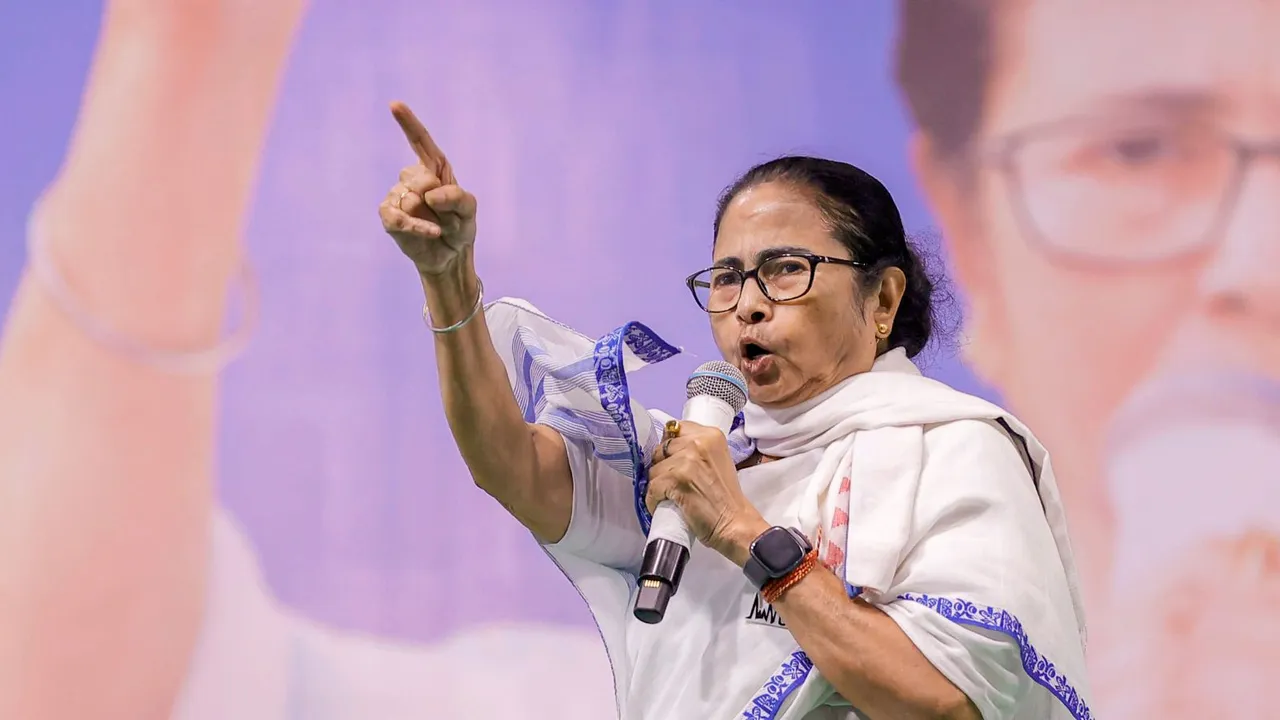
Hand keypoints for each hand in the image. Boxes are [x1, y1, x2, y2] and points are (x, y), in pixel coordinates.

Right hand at [379, 101, 476, 276]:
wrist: (450, 255)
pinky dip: (417, 227)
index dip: (408, 123)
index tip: (395, 105)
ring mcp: (398, 195)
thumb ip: (457, 197)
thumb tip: (430, 194)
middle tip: (445, 214)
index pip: (420, 141)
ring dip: (429, 217)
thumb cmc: (460, 227)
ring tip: (437, 226)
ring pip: (408, 199)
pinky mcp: (389, 215)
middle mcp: (413, 177)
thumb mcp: (469, 210)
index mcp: (434, 168)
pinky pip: (398, 218)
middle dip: (436, 198)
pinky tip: (431, 232)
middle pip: (418, 177)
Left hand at [647, 422, 768, 563]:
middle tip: (672, 482)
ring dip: (657, 484)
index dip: (670, 446)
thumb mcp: (716, 460)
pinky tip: (663, 505)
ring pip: (654, 469)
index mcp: (710, 435)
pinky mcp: (676, 480)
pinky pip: (651, 487)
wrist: (735, 522)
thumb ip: (696, 449)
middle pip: (661, 449)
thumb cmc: (725, 496)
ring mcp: (686, 460)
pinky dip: (653, 500)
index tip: (673, 460)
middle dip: (662, 466)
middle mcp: (698, 443)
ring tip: (670, 495)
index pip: (675, 428)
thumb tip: (668, 446)